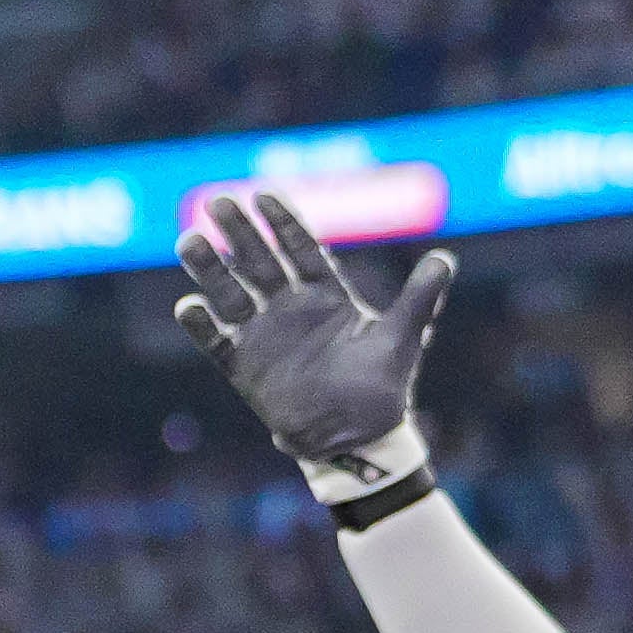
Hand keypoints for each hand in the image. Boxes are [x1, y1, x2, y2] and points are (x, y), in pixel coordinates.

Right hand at [170, 186, 447, 499]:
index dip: (282, 223)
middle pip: (259, 263)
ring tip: (189, 240)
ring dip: (211, 269)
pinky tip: (188, 306)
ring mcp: (263, 337)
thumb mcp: (403, 337)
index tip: (263, 195)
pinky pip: (217, 343)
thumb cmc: (382, 387)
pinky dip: (201, 326)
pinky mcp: (244, 368)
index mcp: (326, 297)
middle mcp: (289, 310)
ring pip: (230, 295)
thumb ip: (419, 297)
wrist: (355, 437)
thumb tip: (444, 259)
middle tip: (219, 202)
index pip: (300, 250)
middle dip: (239, 234)